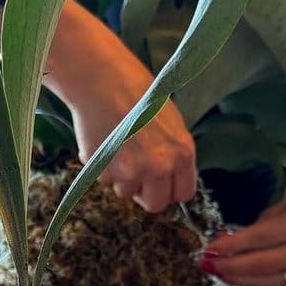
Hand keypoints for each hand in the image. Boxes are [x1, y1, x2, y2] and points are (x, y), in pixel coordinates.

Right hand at [0, 0, 195, 211]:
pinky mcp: (104, 172)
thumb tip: (168, 176)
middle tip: (137, 176)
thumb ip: (173, 152)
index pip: (183, 194)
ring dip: (122, 178)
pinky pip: (105, 181)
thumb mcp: (171, 122)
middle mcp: (159, 168)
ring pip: (126, 192)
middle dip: (146, 193)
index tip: (162, 185)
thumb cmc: (138, 92)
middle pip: (156, 204)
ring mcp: (130, 173)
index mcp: (182, 154)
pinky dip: (103, 168)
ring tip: (118, 149)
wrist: (102, 81)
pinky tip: (103, 143)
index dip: (170, 190)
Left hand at [199, 179, 285, 285]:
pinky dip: (249, 281)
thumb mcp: (283, 208)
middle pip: (260, 264)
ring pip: (264, 281)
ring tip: (214, 270)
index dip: (231, 246)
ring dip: (235, 278)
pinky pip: (272, 284)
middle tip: (205, 263)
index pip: (259, 239)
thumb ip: (254, 228)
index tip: (208, 248)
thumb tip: (222, 244)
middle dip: (228, 266)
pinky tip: (232, 275)